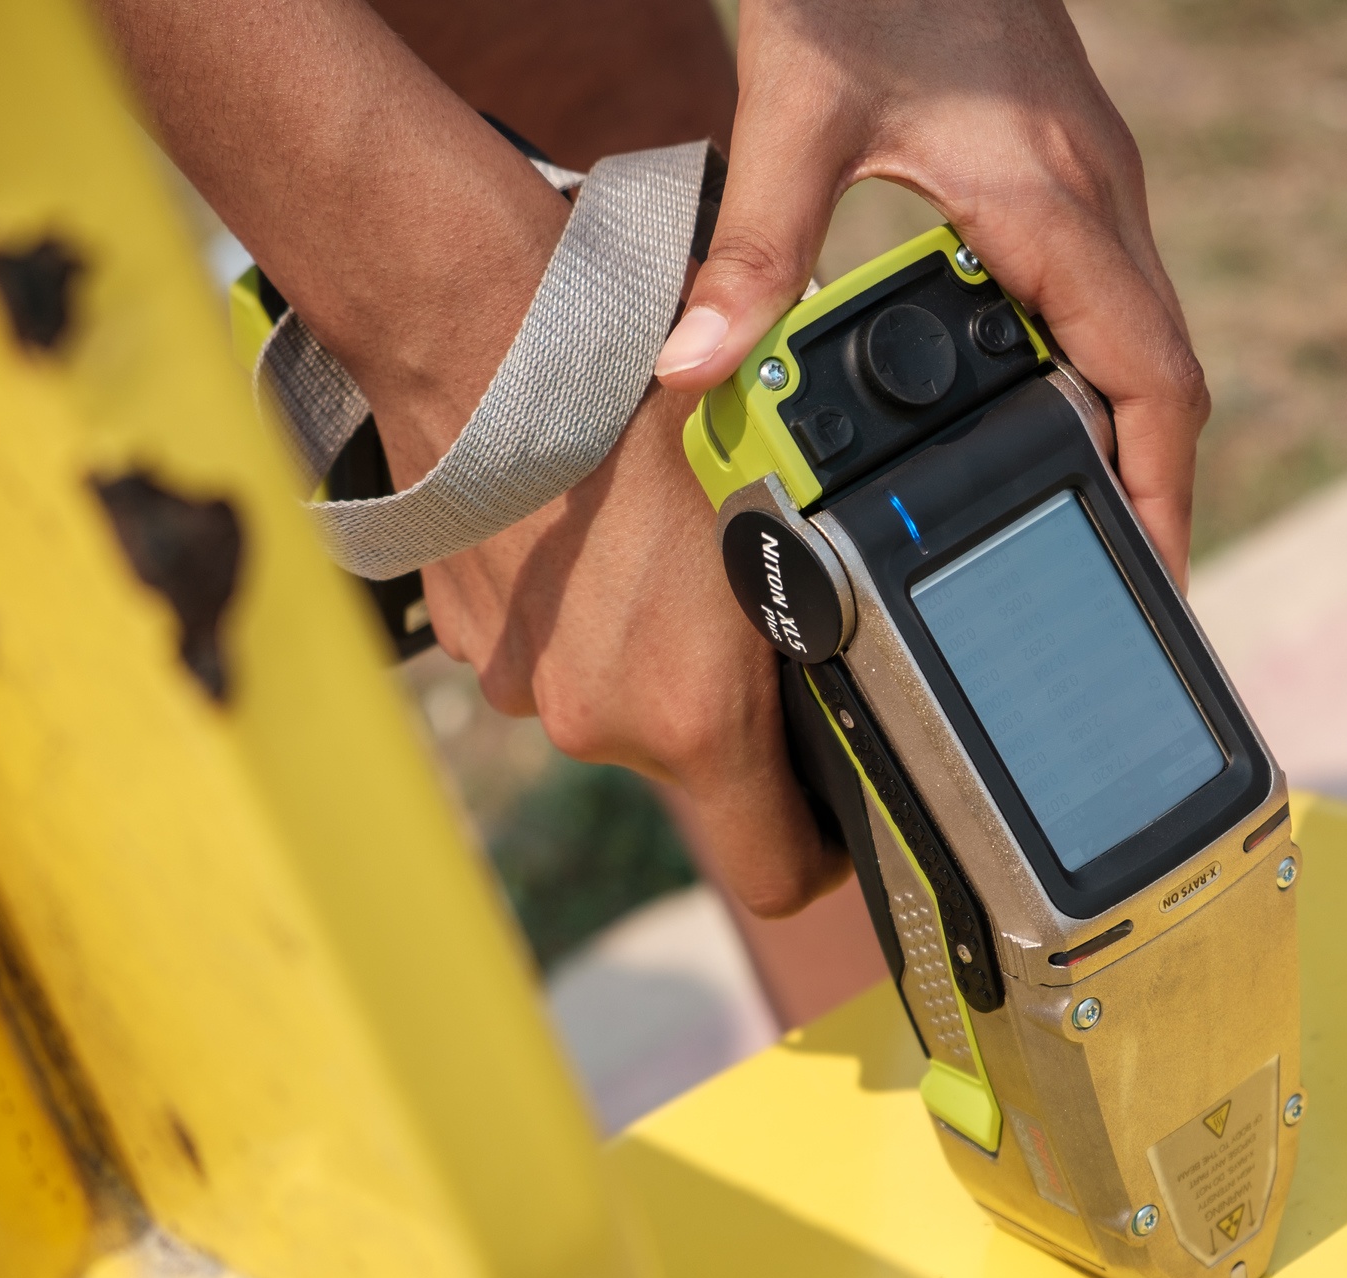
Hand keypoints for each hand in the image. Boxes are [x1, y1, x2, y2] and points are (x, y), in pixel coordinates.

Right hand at [422, 382, 850, 916]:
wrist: (488, 332)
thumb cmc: (654, 403)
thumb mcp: (792, 502)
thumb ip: (830, 610)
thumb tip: (877, 656)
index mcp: (693, 715)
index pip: (777, 877)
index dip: (824, 853)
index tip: (841, 807)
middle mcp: (598, 722)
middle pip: (695, 763)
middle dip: (730, 702)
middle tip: (753, 602)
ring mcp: (522, 683)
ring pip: (617, 697)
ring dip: (648, 646)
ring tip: (665, 543)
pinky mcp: (469, 636)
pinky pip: (551, 647)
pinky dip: (579, 609)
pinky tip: (594, 527)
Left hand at [653, 0, 1208, 583]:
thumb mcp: (796, 112)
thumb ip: (754, 250)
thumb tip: (693, 370)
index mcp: (1053, 202)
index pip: (1150, 377)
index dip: (1161, 490)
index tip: (1151, 578)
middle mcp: (1098, 198)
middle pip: (1165, 375)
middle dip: (1150, 487)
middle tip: (1113, 586)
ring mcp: (1095, 182)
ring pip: (1142, 335)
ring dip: (1125, 433)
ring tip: (1076, 525)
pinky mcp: (1067, 169)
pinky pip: (1107, 295)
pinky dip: (1091, 371)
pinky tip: (1034, 409)